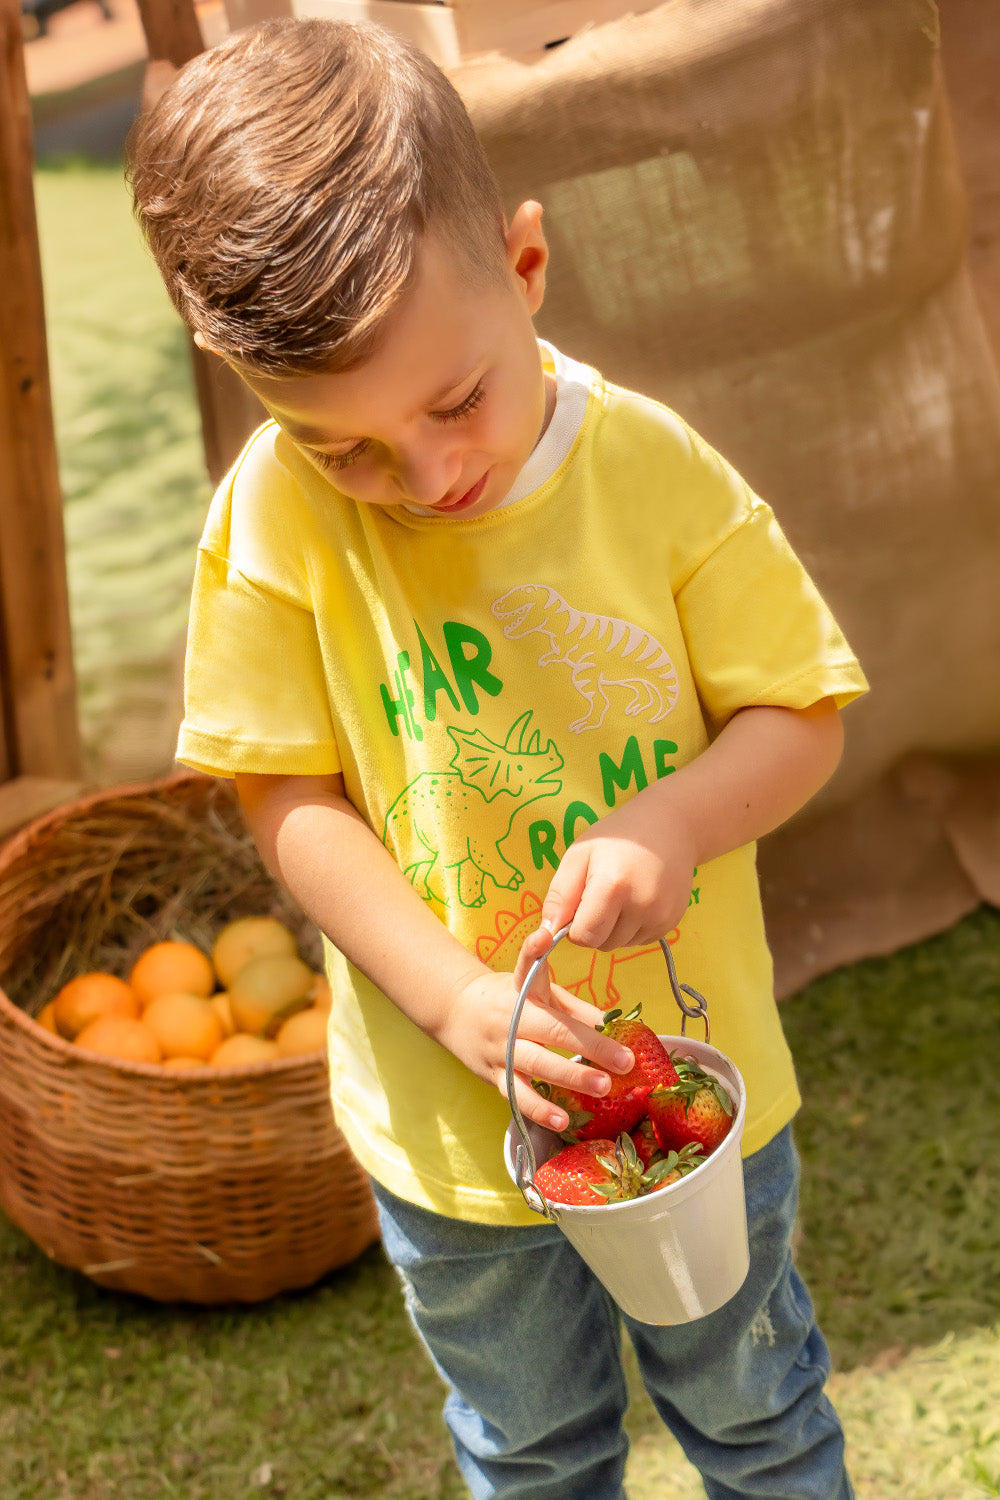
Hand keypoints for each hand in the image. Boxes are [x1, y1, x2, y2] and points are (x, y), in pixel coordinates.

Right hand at [436, 931, 634, 1132]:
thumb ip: (575, 1008)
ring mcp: (499, 1049)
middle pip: (551, 1031)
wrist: (454, 1013)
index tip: (544, 936)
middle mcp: (510, 1017)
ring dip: (570, 1078)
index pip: (527, 967)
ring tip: (602, 1088)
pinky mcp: (492, 1076)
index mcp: (522, 989)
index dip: (533, 951)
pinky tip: (563, 1121)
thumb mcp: (538, 993)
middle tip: (623, 1061)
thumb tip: (615, 1024)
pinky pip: (518, 1096)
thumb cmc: (509, 1000)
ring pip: (536, 1066)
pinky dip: (539, 1110)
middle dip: (590, 1046)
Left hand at [540, 794, 695, 949]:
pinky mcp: (672, 922)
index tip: (578, 904)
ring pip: (620, 944)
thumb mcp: (579, 855)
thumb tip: (547, 933)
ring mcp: (661, 917)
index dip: (574, 926)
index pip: (584, 937)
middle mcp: (642, 907)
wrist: (669, 826)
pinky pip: (639, 940)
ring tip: (621, 894)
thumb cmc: (617, 837)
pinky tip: (636, 899)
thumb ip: (559, 896)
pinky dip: (632, 927)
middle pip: (602, 943)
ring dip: (612, 928)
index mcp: (613, 887)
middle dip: (593, 927)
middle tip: (600, 894)